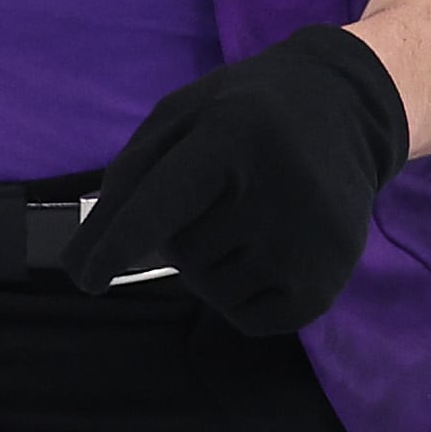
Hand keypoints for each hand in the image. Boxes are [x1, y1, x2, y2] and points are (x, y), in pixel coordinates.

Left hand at [65, 24, 413, 332]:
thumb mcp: (183, 115)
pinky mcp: (328, 281)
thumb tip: (82, 259)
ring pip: (212, 290)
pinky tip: (267, 252)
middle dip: (184, 234)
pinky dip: (241, 296)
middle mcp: (279, 188)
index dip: (118, 245)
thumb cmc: (245, 114)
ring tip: (248, 218)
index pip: (163, 204)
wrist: (348, 111)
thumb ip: (129, 177)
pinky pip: (250, 320)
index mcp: (235, 134)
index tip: (86, 278)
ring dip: (212, 266)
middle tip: (223, 194)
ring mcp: (308, 240)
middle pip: (183, 253)